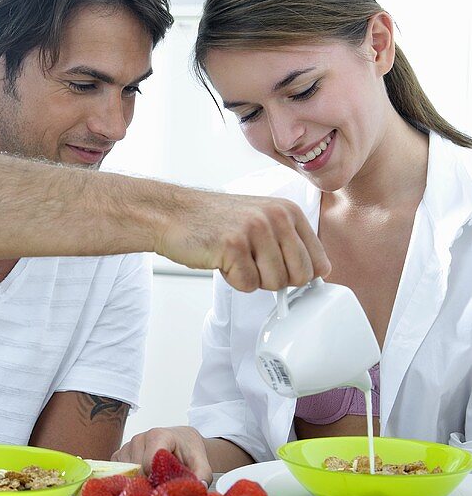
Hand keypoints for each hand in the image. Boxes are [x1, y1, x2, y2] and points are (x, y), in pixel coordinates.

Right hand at [114, 426, 212, 484]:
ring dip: (138, 483)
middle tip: (160, 491)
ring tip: (153, 485)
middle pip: (137, 470)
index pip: (148, 464)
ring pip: (126, 473)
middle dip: (147, 484)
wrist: (182, 440)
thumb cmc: (190, 453)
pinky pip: (118, 472)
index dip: (157, 481)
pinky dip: (127, 480)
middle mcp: (140, 437)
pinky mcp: (121, 454)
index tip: (166, 489)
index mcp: (158, 435)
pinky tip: (142, 482)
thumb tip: (197, 488)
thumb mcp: (202, 465)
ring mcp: (128, 445)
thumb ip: (202, 477)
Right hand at [156, 192, 330, 292]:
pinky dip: (233, 280)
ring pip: (275, 283)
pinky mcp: (233, 245)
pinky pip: (247, 285)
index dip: (297, 275)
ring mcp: (256, 229)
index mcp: (289, 211)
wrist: (174, 214)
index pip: (318, 262)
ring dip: (252, 279)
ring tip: (235, 257)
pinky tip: (221, 259)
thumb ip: (291, 242)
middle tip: (252, 263)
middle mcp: (277, 216)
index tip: (276, 267)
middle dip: (276, 280)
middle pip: (300, 276)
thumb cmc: (216, 222)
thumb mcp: (262, 220)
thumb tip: (320, 272)